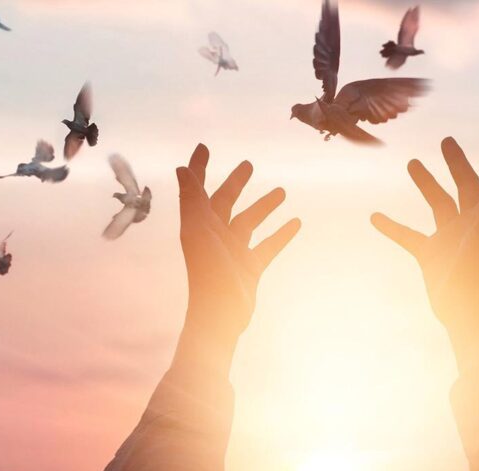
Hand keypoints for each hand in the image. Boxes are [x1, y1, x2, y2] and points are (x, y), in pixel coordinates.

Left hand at [174, 144, 300, 373]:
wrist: (219, 315)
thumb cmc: (207, 272)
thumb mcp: (199, 231)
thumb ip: (192, 199)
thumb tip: (182, 168)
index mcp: (198, 224)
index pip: (197, 189)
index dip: (198, 168)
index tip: (204, 147)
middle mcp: (214, 235)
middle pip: (225, 202)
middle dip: (235, 183)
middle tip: (248, 165)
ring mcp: (233, 252)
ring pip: (250, 222)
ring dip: (264, 206)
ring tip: (282, 190)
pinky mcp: (249, 268)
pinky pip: (267, 246)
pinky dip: (281, 234)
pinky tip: (296, 222)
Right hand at [372, 126, 478, 372]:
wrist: (465, 313)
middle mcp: (471, 223)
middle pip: (464, 185)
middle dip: (456, 163)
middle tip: (447, 141)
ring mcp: (450, 238)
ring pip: (438, 204)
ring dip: (426, 184)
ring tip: (411, 163)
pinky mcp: (432, 255)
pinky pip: (410, 236)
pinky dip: (393, 227)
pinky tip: (375, 216)